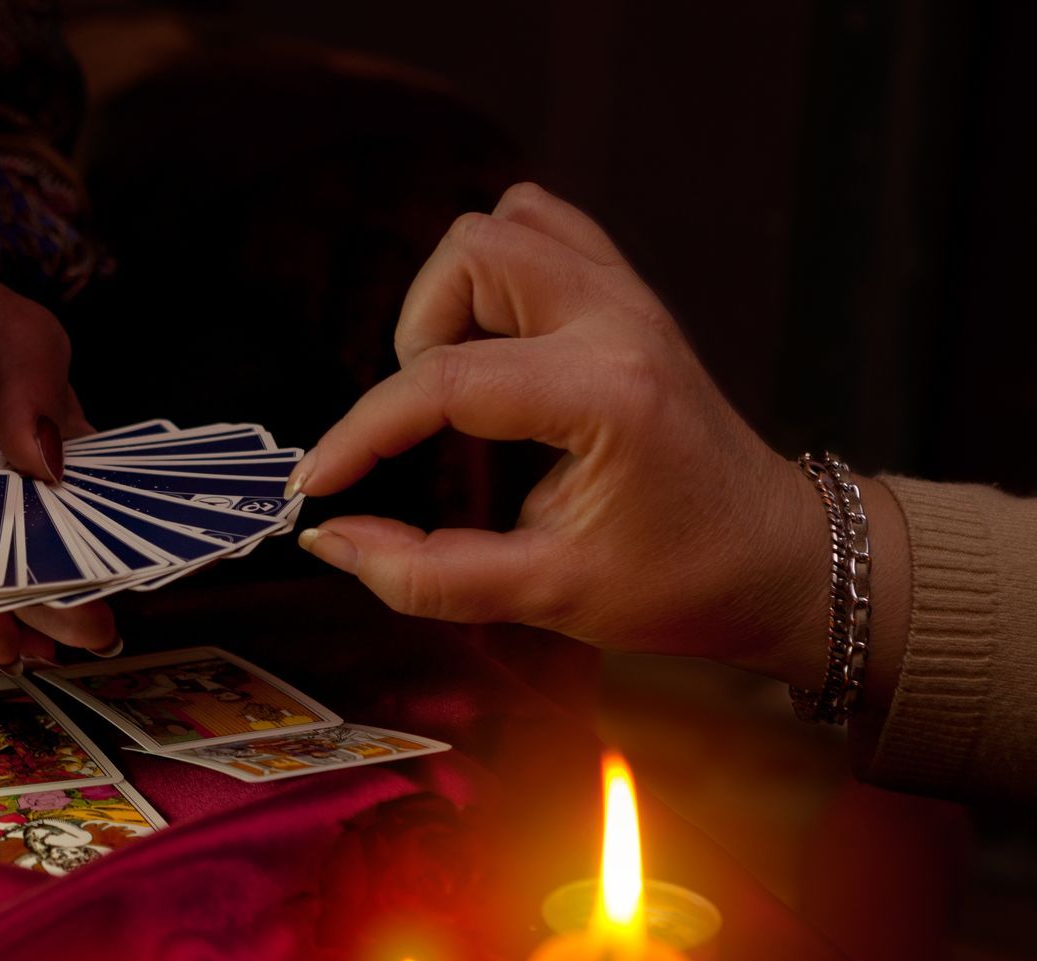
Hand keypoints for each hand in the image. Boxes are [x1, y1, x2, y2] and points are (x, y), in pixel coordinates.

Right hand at [292, 183, 888, 693]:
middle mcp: (619, 322)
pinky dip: (495, 273)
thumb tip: (332, 538)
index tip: (319, 483)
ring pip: (502, 226)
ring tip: (460, 381)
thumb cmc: (681, 583)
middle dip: (417, 337)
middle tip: (422, 423)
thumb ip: (428, 574)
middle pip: (472, 253)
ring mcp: (629, 297)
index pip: (445, 382)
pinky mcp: (627, 295)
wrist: (779, 558)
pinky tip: (491, 344)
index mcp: (607, 395)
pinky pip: (542, 230)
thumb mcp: (547, 597)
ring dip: (455, 297)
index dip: (361, 433)